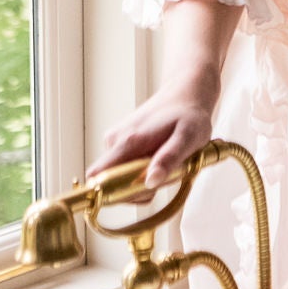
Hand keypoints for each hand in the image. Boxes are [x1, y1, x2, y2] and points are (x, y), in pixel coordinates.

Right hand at [88, 72, 217, 187]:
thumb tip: (150, 182)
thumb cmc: (190, 116)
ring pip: (117, 176)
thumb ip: (169, 159)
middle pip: (107, 182)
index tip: (140, 193)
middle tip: (163, 177)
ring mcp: (116, 140)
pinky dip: (139, 171)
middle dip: (133, 190)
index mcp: (128, 141)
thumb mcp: (189, 137)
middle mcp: (115, 140)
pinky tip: (157, 158)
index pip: (97, 177)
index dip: (111, 195)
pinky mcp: (120, 141)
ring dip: (140, 180)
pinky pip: (123, 167)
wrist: (185, 93)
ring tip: (165, 165)